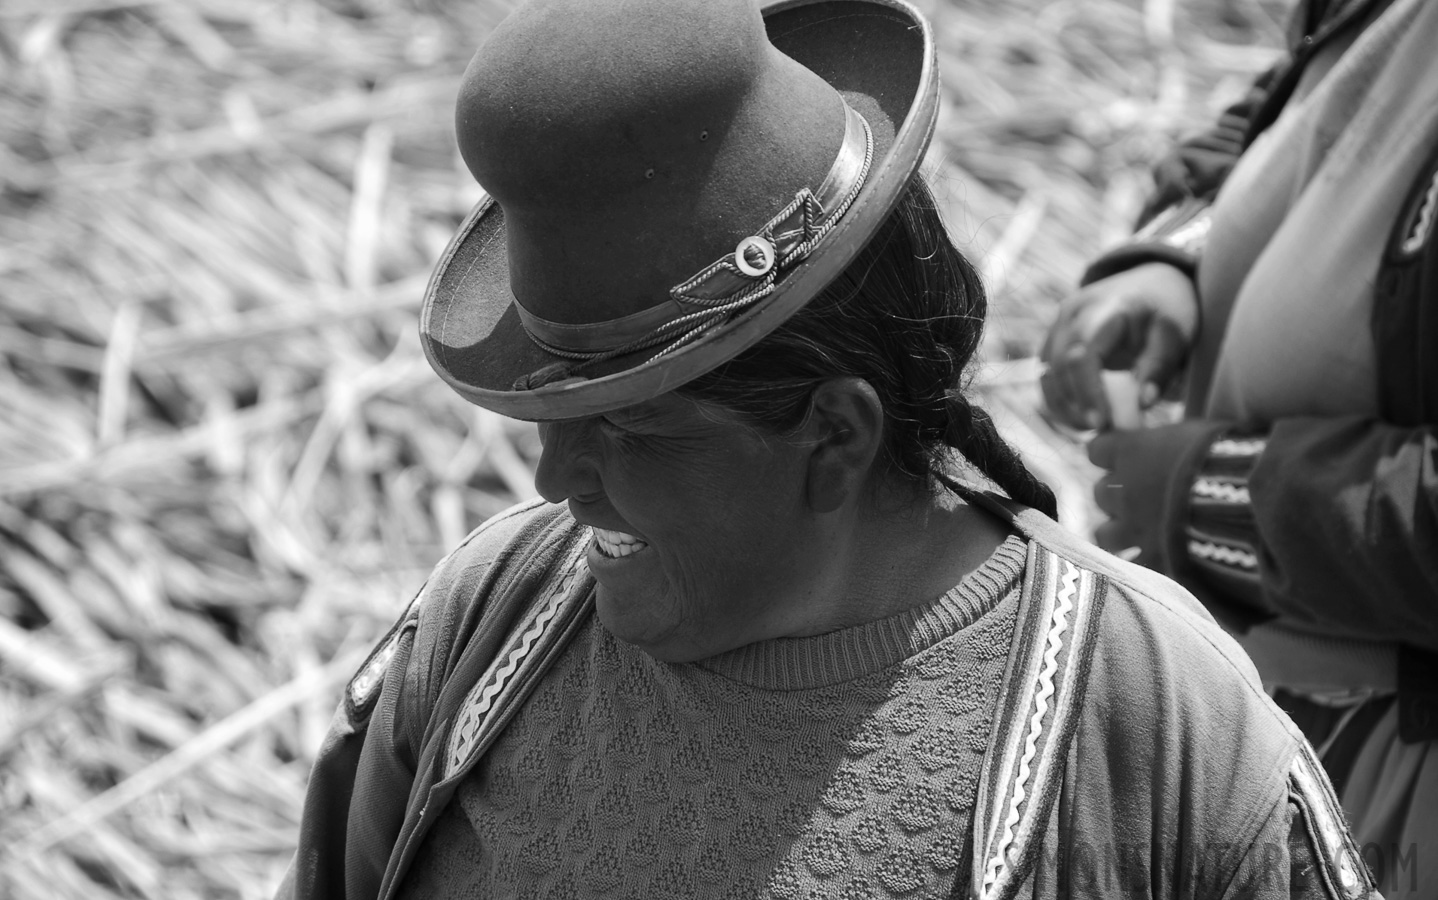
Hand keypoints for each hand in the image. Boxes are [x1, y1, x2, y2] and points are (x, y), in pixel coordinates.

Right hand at [1041, 263, 1198, 429]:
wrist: (1150, 283)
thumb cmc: (1167, 310)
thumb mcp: (1175, 335)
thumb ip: (1160, 367)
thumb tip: (1144, 404)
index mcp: (1105, 307)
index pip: (1082, 353)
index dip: (1087, 391)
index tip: (1102, 424)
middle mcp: (1072, 313)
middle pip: (1057, 368)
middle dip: (1075, 406)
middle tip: (1102, 434)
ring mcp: (1057, 325)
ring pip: (1045, 375)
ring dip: (1063, 407)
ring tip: (1092, 429)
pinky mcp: (1053, 339)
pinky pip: (1046, 375)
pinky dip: (1059, 399)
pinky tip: (1081, 418)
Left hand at [1087, 420, 1223, 566]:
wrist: (1245, 505)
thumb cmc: (1229, 458)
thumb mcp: (1199, 435)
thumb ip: (1172, 442)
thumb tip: (1173, 442)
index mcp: (1133, 453)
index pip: (1097, 449)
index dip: (1108, 455)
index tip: (1123, 458)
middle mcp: (1124, 491)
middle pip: (1101, 493)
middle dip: (1117, 496)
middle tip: (1138, 499)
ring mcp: (1134, 529)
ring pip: (1104, 534)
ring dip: (1118, 532)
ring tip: (1138, 534)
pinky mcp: (1152, 561)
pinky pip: (1132, 566)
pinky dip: (1141, 562)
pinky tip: (1156, 560)